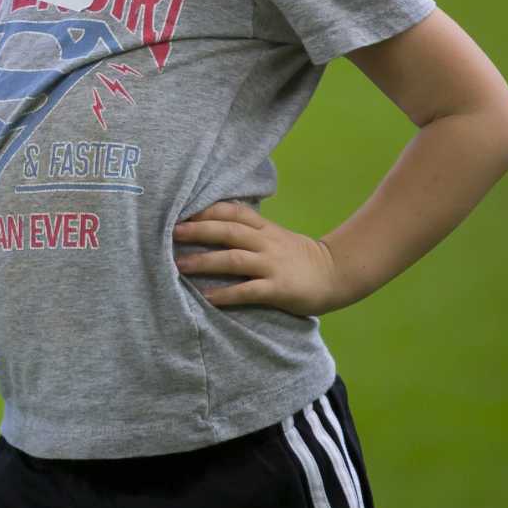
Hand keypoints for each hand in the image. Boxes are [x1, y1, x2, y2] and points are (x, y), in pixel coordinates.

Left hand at [172, 202, 351, 315]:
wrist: (336, 275)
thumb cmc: (297, 258)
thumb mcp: (274, 236)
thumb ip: (248, 230)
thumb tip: (209, 225)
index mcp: (265, 229)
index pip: (233, 212)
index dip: (207, 210)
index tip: (180, 210)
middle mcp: (266, 243)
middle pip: (228, 231)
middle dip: (198, 230)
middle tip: (171, 233)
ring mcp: (273, 265)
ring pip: (233, 259)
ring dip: (204, 261)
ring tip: (179, 265)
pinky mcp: (278, 288)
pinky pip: (248, 290)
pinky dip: (226, 294)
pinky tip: (207, 297)